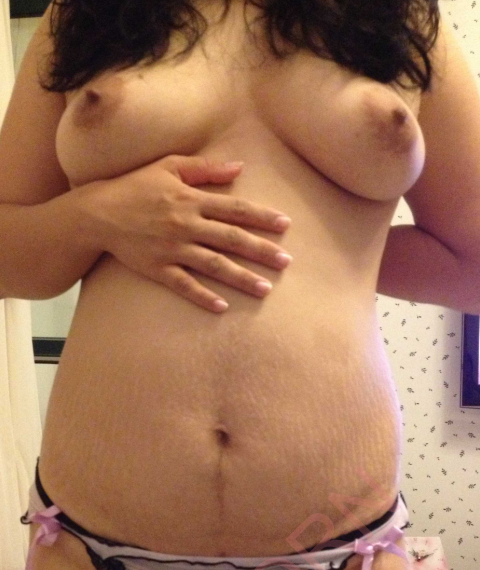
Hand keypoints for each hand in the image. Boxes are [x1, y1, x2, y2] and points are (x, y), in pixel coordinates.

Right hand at [87, 154, 291, 311]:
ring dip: (241, 278)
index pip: (235, 209)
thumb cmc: (135, 186)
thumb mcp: (169, 166)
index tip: (285, 226)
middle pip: (232, 239)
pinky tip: (222, 306)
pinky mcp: (158, 268)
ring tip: (265, 289)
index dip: (262, 217)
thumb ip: (205, 168)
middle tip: (286, 262)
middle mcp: (186, 225)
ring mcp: (173, 249)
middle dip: (262, 251)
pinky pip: (184, 285)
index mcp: (191, 200)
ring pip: (214, 265)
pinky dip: (203, 296)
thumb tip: (240, 167)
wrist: (97, 213)